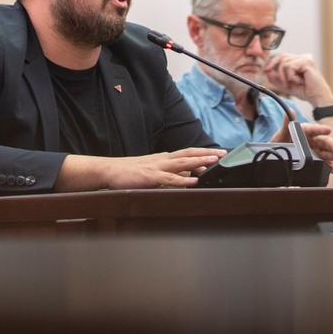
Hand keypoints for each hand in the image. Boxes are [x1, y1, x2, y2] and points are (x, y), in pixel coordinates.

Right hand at [103, 148, 225, 188]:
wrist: (108, 171)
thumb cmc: (129, 173)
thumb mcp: (153, 172)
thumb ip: (170, 174)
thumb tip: (187, 176)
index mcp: (164, 158)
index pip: (187, 153)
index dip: (203, 152)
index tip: (218, 153)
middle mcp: (163, 159)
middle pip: (189, 154)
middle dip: (207, 153)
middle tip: (223, 153)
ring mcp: (157, 167)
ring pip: (182, 163)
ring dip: (199, 161)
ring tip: (214, 161)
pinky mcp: (150, 177)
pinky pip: (169, 179)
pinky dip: (183, 179)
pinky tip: (193, 180)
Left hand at [263, 53, 332, 106]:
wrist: (317, 98)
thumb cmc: (305, 91)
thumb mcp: (286, 85)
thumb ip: (276, 78)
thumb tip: (266, 71)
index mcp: (299, 60)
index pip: (282, 56)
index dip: (272, 62)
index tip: (266, 70)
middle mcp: (303, 57)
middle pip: (282, 56)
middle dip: (277, 70)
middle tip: (282, 81)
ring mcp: (306, 58)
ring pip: (284, 63)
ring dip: (285, 76)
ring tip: (294, 83)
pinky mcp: (307, 62)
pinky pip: (290, 67)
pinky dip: (292, 77)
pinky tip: (300, 81)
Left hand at [270, 121, 332, 174]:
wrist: (277, 154)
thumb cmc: (281, 141)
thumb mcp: (282, 134)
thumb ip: (286, 124)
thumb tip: (290, 110)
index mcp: (305, 131)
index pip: (313, 129)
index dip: (320, 130)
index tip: (328, 130)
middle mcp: (312, 140)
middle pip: (323, 142)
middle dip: (332, 146)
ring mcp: (314, 151)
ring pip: (326, 153)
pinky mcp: (315, 160)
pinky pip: (324, 164)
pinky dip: (330, 167)